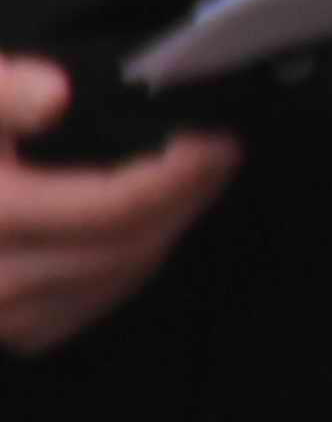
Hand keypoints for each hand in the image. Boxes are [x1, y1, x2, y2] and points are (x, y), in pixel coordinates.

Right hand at [0, 55, 240, 353]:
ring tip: (193, 183)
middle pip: (126, 247)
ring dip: (165, 230)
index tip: (217, 140)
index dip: (178, 176)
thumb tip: (54, 96)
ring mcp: (1, 314)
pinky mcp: (9, 330)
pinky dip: (129, 264)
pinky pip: (91, 304)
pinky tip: (145, 226)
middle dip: (185, 199)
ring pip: (117, 280)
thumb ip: (5, 92)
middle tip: (220, 155)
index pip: (113, 210)